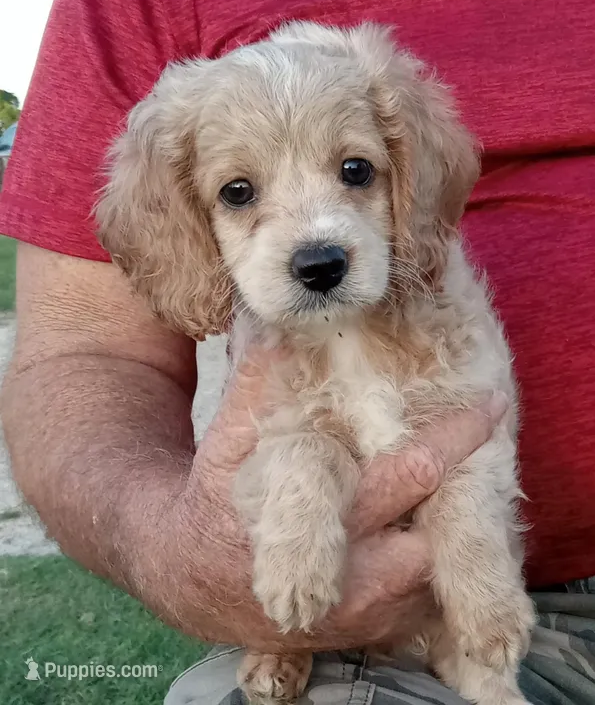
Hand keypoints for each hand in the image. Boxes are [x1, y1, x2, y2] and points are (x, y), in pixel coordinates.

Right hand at [167, 344, 507, 651]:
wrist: (191, 578)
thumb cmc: (214, 500)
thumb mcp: (228, 441)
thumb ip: (258, 384)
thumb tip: (280, 326)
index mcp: (326, 520)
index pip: (413, 474)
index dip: (457, 438)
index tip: (492, 405)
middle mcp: (355, 577)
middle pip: (442, 532)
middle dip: (464, 492)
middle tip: (479, 445)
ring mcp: (366, 614)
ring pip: (440, 573)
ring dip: (447, 529)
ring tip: (446, 491)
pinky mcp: (369, 635)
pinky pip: (426, 606)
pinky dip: (428, 566)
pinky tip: (416, 531)